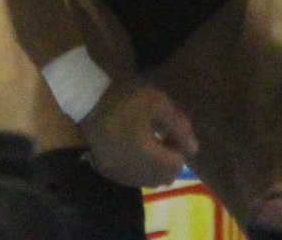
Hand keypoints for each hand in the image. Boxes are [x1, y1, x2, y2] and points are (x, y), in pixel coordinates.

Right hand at [79, 76, 197, 187]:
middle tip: (166, 140)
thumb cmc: (126, 99)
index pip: (175, 166)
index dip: (180, 151)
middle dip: (170, 162)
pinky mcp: (108, 172)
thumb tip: (193, 149)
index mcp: (144, 153)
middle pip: (163, 179)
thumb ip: (178, 125)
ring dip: (157, 168)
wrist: (89, 101)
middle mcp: (131, 170)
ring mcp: (118, 174)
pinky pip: (133, 179)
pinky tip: (138, 150)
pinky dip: (141, 170)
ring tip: (152, 145)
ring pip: (149, 182)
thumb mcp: (157, 103)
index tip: (174, 135)